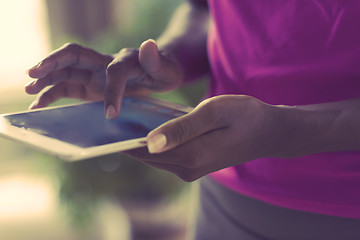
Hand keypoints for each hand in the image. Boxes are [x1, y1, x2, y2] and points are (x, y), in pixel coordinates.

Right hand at [25, 40, 182, 118]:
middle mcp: (104, 63)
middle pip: (74, 56)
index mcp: (124, 60)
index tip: (112, 114)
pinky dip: (52, 94)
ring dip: (46, 79)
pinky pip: (68, 87)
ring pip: (66, 72)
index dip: (112, 91)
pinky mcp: (91, 86)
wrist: (160, 72)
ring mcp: (95, 74)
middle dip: (53, 63)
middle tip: (32, 74)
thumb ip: (155, 60)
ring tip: (28, 91)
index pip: (113, 71)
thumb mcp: (165, 68)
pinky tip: (39, 104)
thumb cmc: (163, 70)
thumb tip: (148, 45)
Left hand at [125, 95, 282, 181]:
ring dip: (141, 139)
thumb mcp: (213, 113)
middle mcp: (187, 168)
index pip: (144, 151)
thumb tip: (149, 143)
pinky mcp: (193, 164)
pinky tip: (150, 124)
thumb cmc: (244, 116)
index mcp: (190, 155)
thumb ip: (181, 128)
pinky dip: (156, 141)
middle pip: (146, 155)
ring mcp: (190, 169)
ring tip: (128, 118)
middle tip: (112, 117)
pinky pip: (166, 154)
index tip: (104, 125)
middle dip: (129, 139)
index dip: (123, 139)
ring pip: (155, 155)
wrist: (269, 132)